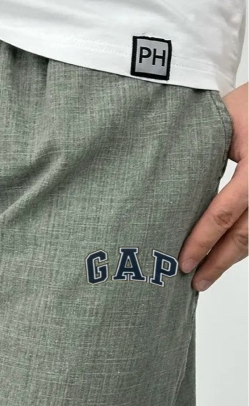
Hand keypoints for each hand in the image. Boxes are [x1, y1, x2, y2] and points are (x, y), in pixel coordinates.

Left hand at [178, 81, 247, 290]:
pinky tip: (228, 254)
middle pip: (244, 236)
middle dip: (217, 263)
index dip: (202, 242)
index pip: (223, 213)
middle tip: (194, 283)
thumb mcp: (224, 122)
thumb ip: (200, 155)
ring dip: (232, 258)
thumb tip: (164, 185)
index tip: (182, 263)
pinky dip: (245, 243)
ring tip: (208, 275)